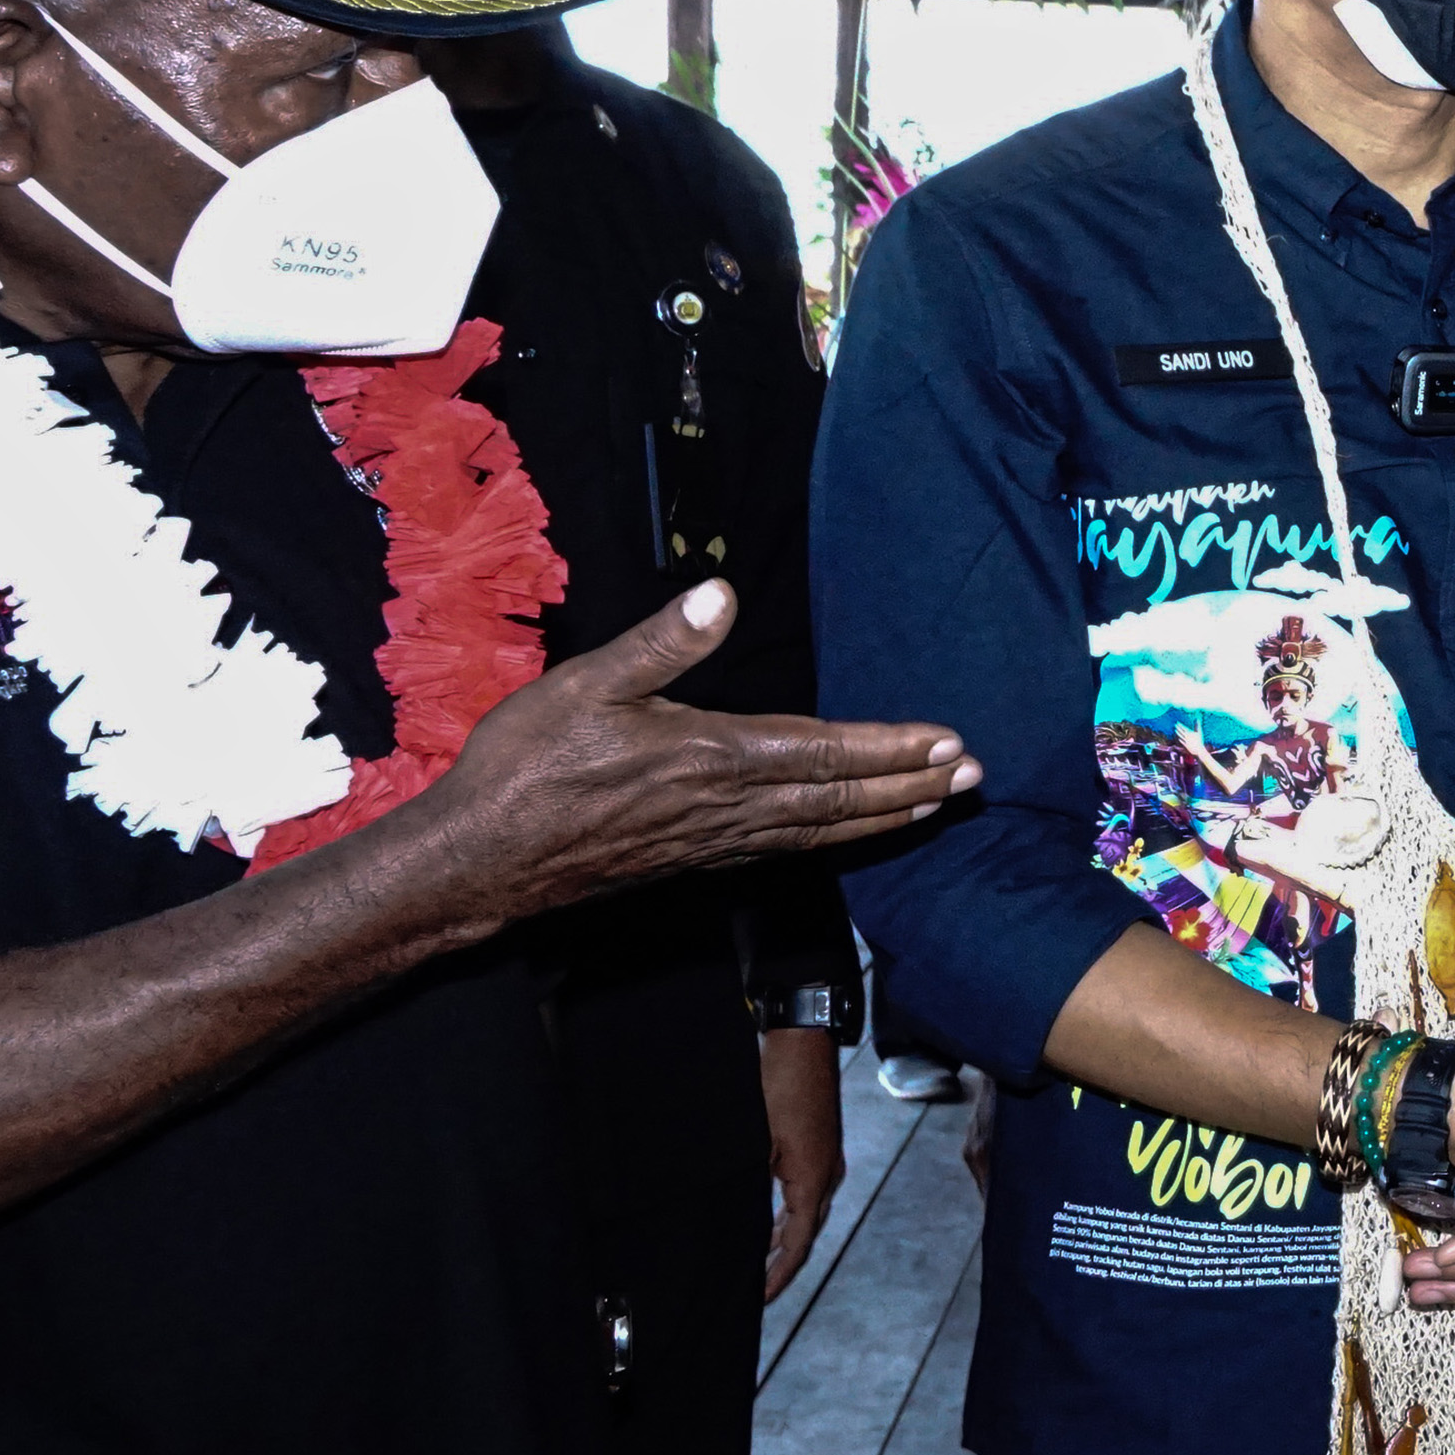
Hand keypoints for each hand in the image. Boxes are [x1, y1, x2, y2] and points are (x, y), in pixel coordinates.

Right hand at [419, 581, 976, 926]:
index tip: (949, 743)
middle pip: (840, 797)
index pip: (825, 752)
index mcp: (710, 757)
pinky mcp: (694, 859)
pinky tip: (849, 830)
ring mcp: (713, 841)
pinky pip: (785, 848)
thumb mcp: (585, 685)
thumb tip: (720, 593)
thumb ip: (661, 643)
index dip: (892, 748)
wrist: (479, 862)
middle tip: (974, 777)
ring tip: (937, 804)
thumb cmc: (525, 767)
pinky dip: (834, 837)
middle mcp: (726, 807)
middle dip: (912, 785)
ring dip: (884, 815)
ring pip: (820, 829)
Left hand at [759, 1026, 844, 1300]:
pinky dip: (790, 1215)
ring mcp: (828, 1160)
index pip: (797, 1244)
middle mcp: (828, 1175)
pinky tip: (773, 1218)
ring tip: (763, 1261)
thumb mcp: (755, 1145)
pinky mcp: (822, 1148)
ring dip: (786, 1239)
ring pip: (808, 1213)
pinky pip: (808, 1193)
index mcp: (813, 1181)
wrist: (804, 1047)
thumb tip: (737, 1226)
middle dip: (783, 1263)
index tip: (760, 1297)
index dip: (778, 1274)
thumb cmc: (780, 1089)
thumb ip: (749, 1190)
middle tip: (760, 1288)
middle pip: (807, 1234)